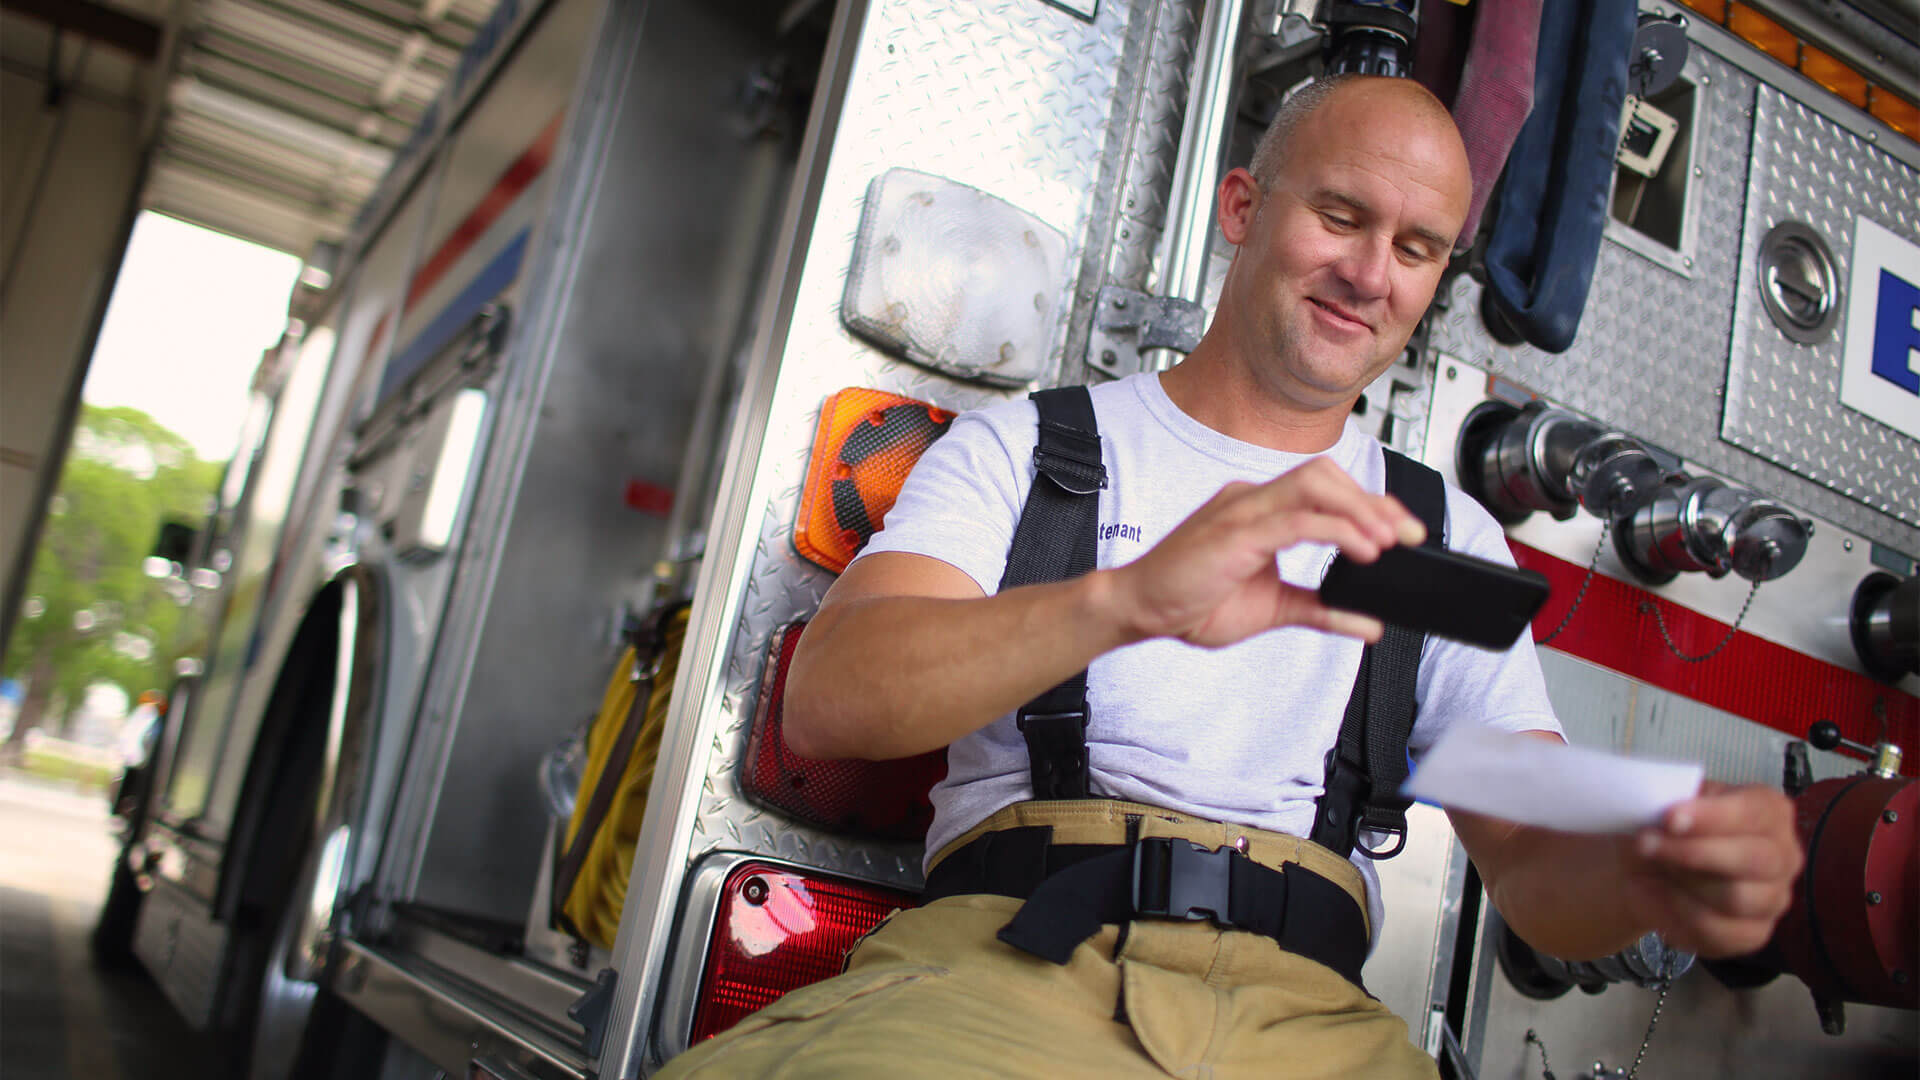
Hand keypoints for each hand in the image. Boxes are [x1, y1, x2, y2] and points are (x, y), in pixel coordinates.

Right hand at [1102, 456, 1425, 647]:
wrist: (1138, 610)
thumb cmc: (1190, 603)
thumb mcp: (1273, 610)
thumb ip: (1321, 610)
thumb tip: (1369, 623)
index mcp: (1258, 510)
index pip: (1325, 489)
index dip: (1370, 505)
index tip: (1404, 531)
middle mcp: (1252, 499)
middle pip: (1326, 475)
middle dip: (1375, 501)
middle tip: (1409, 534)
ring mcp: (1242, 510)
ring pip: (1316, 486)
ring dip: (1361, 510)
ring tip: (1390, 541)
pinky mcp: (1236, 532)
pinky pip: (1297, 520)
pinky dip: (1338, 531)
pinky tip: (1362, 551)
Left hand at [1621, 782, 1803, 956]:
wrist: (1647, 868)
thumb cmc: (1664, 827)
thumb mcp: (1664, 802)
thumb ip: (1672, 802)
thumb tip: (1664, 812)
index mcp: (1769, 810)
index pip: (1756, 812)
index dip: (1712, 816)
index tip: (1669, 817)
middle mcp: (1783, 855)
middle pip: (1753, 859)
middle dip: (1692, 852)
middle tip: (1646, 844)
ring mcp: (1774, 899)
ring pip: (1736, 898)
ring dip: (1683, 883)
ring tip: (1654, 869)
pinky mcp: (1754, 934)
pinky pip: (1718, 931)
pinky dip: (1678, 913)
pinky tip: (1660, 894)